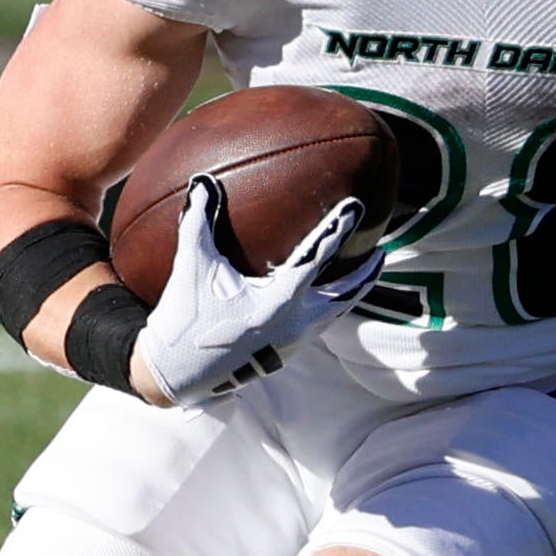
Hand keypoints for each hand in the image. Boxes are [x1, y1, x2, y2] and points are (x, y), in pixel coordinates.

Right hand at [134, 185, 378, 402]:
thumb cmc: (184, 317)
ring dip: (351, 293)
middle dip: (365, 273)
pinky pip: (317, 326)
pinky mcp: (284, 354)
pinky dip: (329, 308)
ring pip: (334, 314)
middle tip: (380, 251)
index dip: (337, 230)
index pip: (318, 258)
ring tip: (363, 274)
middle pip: (344, 295)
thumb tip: (202, 182)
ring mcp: (292, 342)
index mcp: (277, 302)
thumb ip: (198, 221)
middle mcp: (293, 324)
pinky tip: (325, 298)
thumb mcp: (191, 266)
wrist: (176, 374)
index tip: (355, 210)